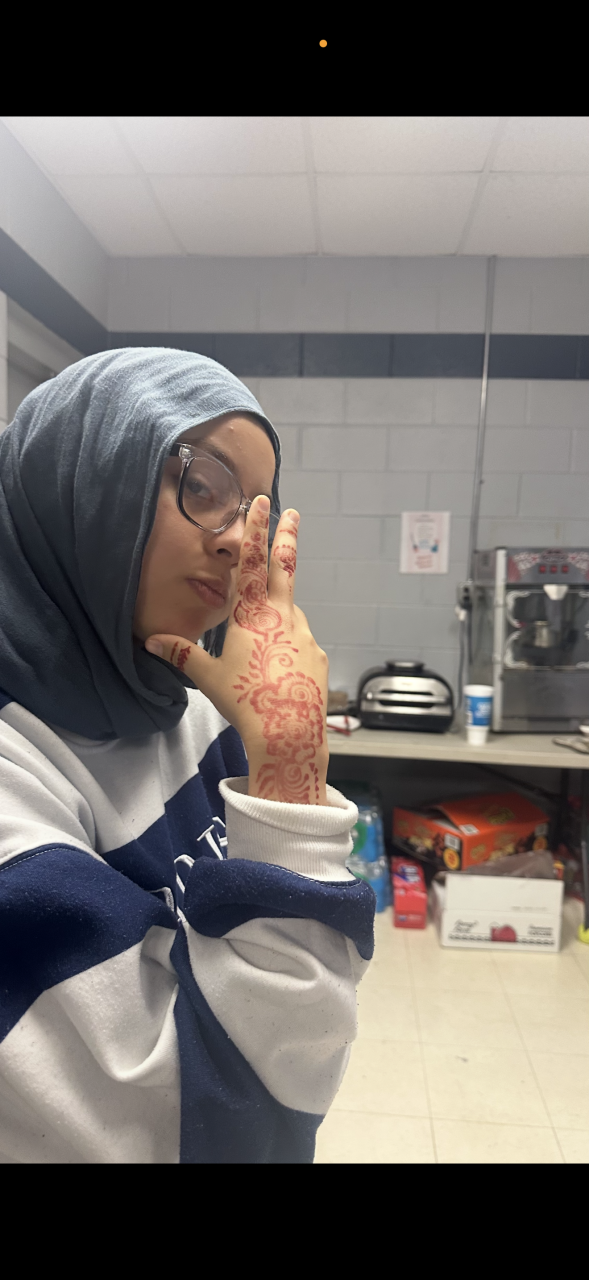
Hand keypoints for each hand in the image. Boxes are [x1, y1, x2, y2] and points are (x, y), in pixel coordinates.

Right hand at [145, 497, 328, 804]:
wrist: (288, 730)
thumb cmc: (245, 700)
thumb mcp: (208, 676)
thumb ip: (182, 654)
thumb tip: (152, 641)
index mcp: (252, 614)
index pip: (251, 562)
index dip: (255, 530)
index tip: (263, 502)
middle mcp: (282, 616)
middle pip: (284, 567)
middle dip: (286, 537)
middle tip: (292, 514)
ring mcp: (304, 634)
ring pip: (289, 611)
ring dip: (278, 612)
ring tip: (260, 647)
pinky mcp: (317, 654)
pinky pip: (299, 641)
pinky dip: (287, 644)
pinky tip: (277, 669)